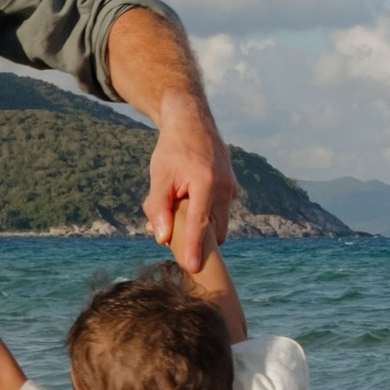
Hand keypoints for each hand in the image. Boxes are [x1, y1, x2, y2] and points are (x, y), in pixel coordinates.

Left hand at [143, 99, 235, 271]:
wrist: (192, 122)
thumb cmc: (172, 149)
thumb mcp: (159, 177)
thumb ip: (158, 208)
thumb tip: (161, 238)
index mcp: (206, 182)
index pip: (199, 223)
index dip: (194, 247)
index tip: (193, 267)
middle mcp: (224, 187)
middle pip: (214, 231)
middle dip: (196, 240)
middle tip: (168, 234)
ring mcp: (231, 188)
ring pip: (217, 223)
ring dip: (198, 227)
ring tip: (173, 210)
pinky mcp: (231, 188)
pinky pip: (219, 212)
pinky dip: (203, 215)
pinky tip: (184, 202)